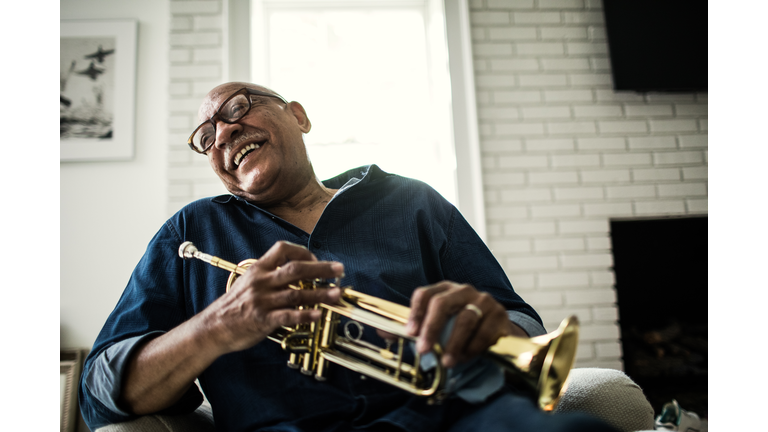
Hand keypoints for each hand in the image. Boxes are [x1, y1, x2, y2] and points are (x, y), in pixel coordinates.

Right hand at [203, 241, 342, 353]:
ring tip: (337, 293)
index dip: (303, 252)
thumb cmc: (234, 305)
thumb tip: (297, 271)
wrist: (213, 328)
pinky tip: (318, 314)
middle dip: (321, 269)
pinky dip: (305, 315)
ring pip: (297, 293)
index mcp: (258, 269)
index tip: (317, 259)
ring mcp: (262, 301)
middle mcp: (261, 282)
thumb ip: (270, 275)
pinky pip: (288, 315)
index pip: (283, 249)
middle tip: (340, 270)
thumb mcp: (248, 282)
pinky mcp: (262, 320)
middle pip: (296, 269)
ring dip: (320, 293)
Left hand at [405, 281, 525, 367]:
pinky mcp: (499, 314)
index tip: (410, 333)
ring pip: (465, 319)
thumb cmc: (461, 326)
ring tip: (447, 362)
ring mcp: (483, 300)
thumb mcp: (438, 325)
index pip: (425, 294)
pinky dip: (473, 347)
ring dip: (454, 343)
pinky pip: (485, 331)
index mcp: (444, 290)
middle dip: (431, 328)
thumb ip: (412, 329)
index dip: (415, 313)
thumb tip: (381, 332)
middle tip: (424, 350)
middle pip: (442, 304)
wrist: (497, 329)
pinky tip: (466, 358)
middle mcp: (463, 290)